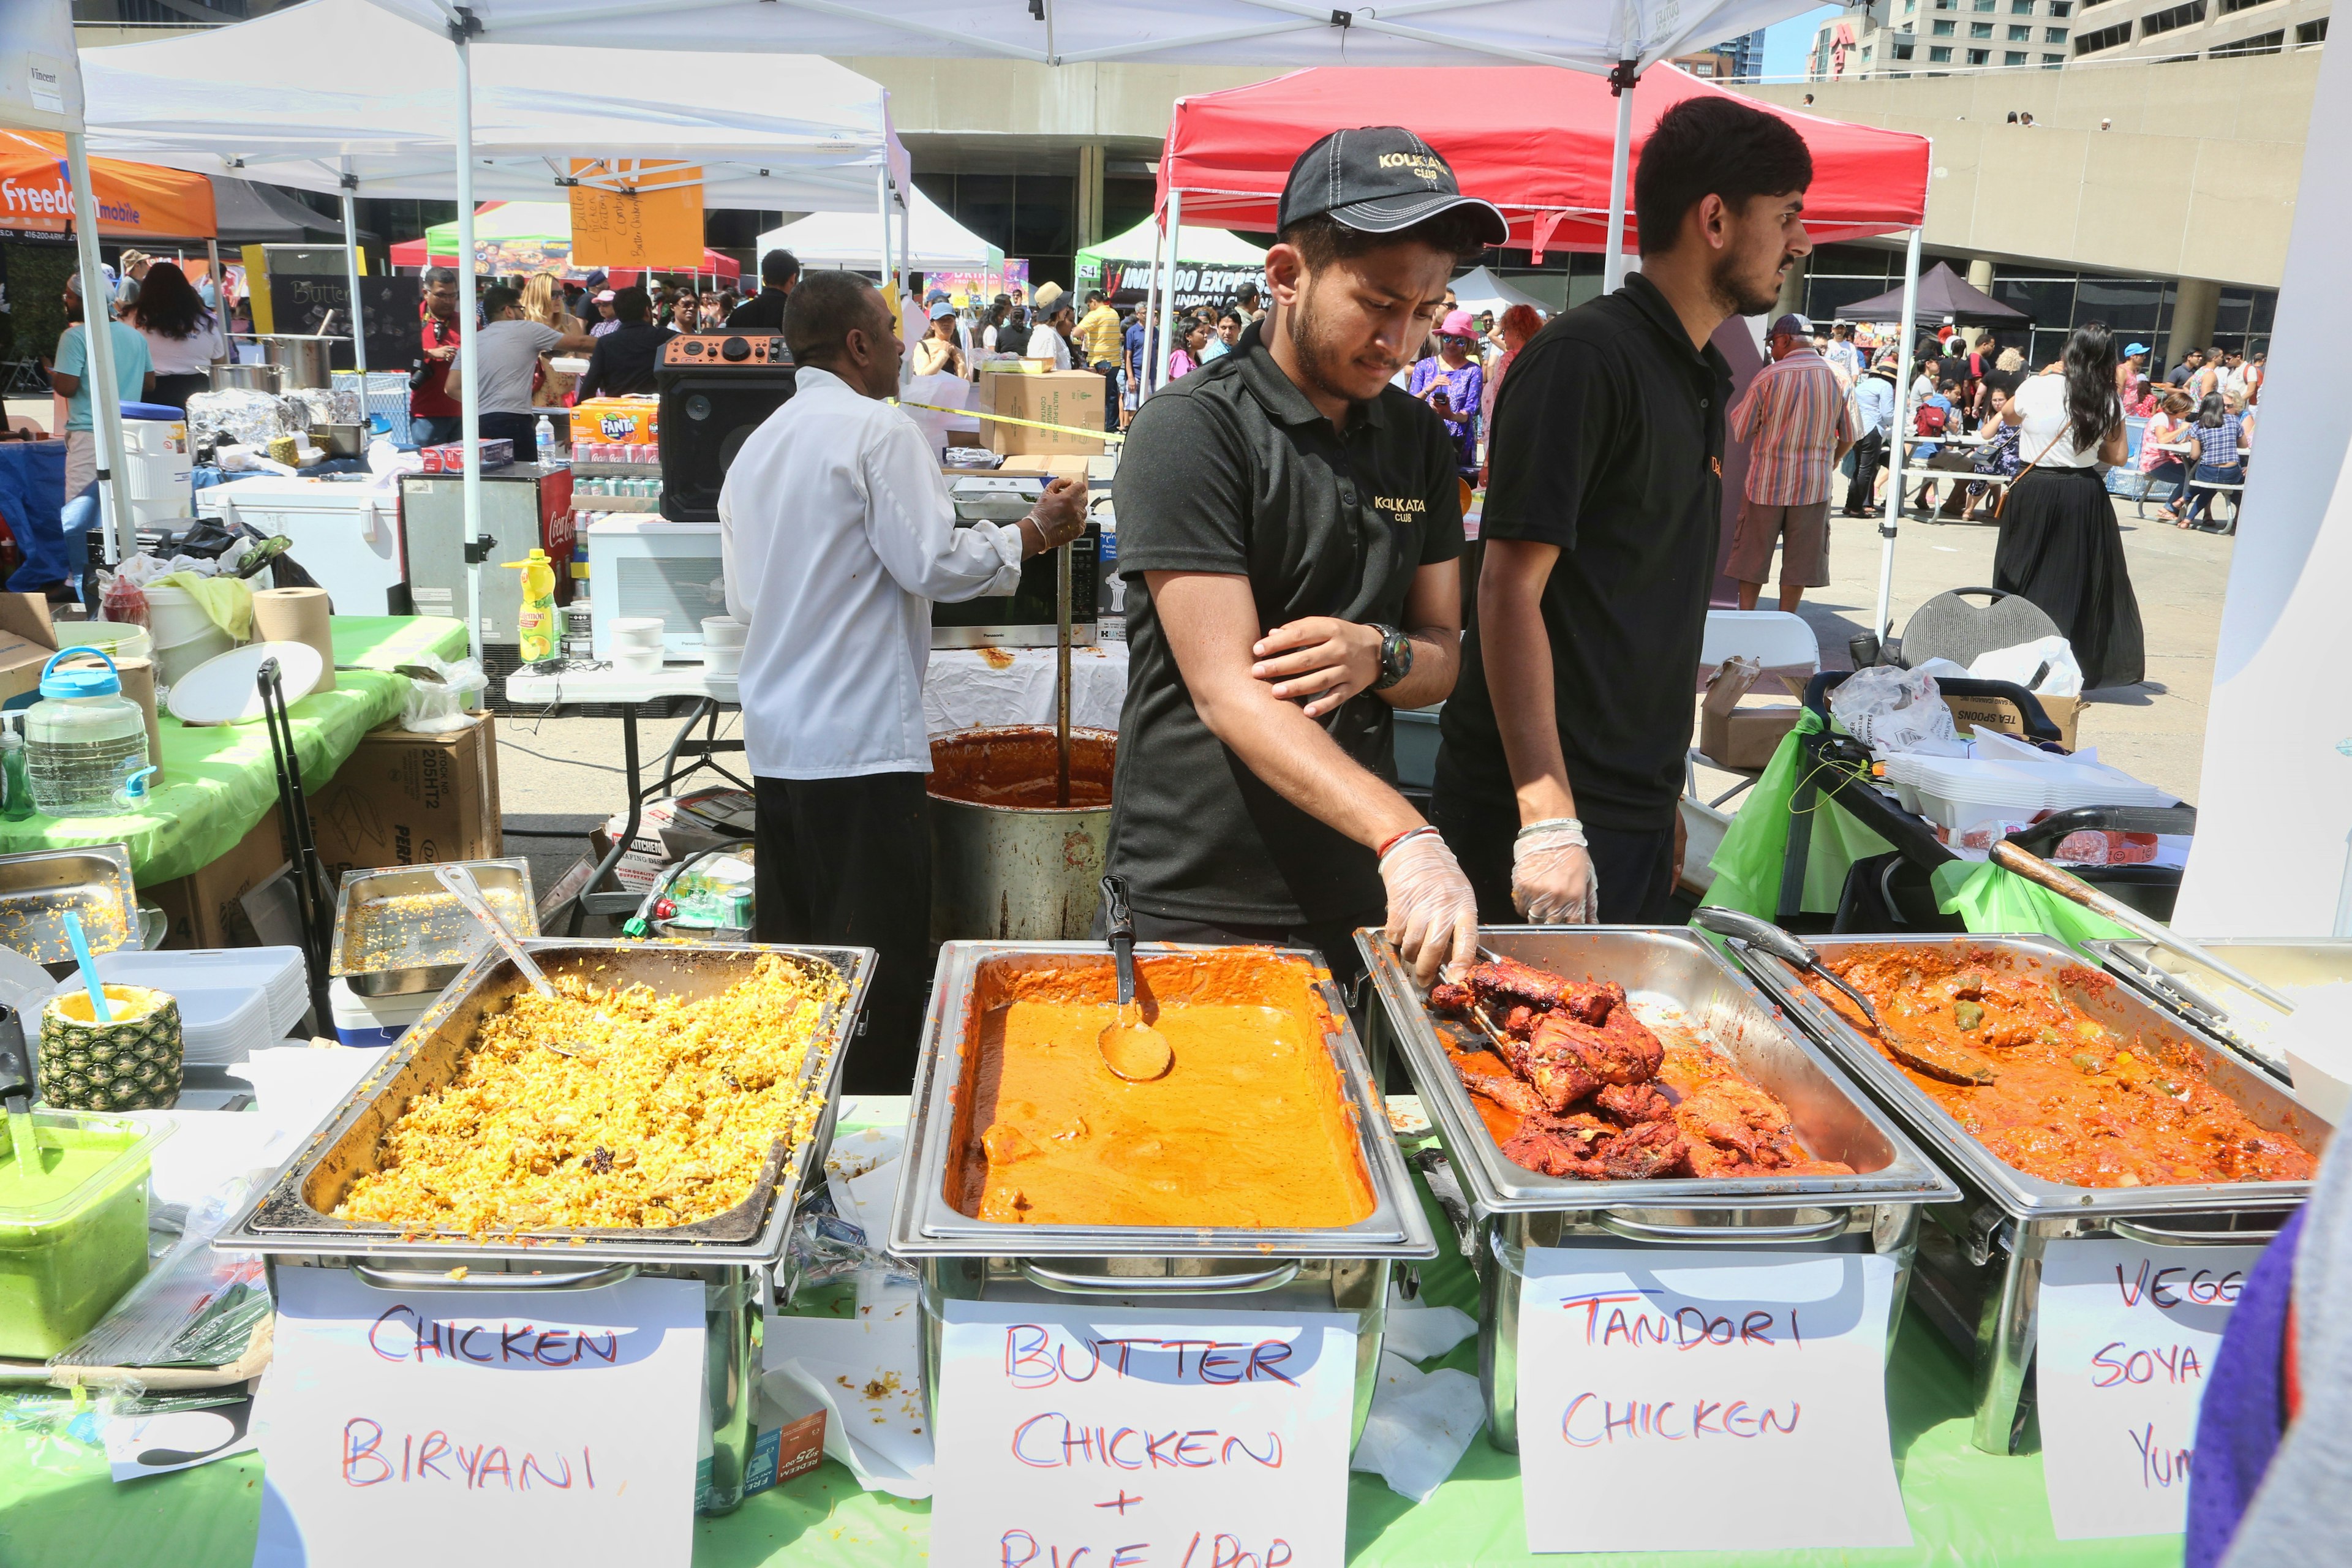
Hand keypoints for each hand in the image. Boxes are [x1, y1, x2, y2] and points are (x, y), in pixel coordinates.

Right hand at [428, 345, 456, 360]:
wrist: (433, 352)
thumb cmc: (438, 350)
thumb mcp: (443, 348)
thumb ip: (447, 348)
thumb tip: (452, 350)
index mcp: (446, 347)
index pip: (453, 347)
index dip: (456, 349)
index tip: (456, 350)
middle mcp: (446, 349)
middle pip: (453, 351)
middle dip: (455, 353)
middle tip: (455, 355)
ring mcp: (445, 353)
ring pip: (451, 356)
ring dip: (452, 357)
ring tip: (452, 358)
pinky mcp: (443, 356)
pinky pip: (448, 359)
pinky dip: (450, 360)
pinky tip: (450, 360)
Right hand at [1027, 476, 1088, 549]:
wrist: (1038, 532)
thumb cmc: (1040, 515)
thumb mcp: (1046, 493)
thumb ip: (1058, 483)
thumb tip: (1068, 481)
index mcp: (1068, 497)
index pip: (1081, 487)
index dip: (1076, 487)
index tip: (1073, 490)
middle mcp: (1076, 508)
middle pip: (1083, 498)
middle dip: (1076, 498)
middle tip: (1066, 503)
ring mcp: (1078, 520)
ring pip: (1083, 511)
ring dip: (1076, 510)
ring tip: (1064, 514)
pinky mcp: (1079, 530)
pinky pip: (1082, 522)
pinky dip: (1076, 522)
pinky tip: (1066, 522)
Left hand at [1250, 617, 1379, 717]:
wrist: (1378, 651)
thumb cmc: (1342, 636)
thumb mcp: (1325, 625)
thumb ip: (1299, 628)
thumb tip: (1271, 634)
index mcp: (1330, 629)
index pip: (1300, 635)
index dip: (1278, 643)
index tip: (1257, 649)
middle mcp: (1340, 649)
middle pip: (1307, 659)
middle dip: (1280, 666)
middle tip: (1257, 672)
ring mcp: (1347, 670)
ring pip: (1320, 680)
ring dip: (1297, 687)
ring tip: (1275, 692)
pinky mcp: (1353, 687)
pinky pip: (1337, 698)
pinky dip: (1323, 705)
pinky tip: (1306, 712)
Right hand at [1380, 832, 1480, 986]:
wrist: (1415, 846)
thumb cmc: (1441, 873)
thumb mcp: (1460, 893)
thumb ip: (1458, 921)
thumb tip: (1453, 956)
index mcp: (1464, 906)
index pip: (1468, 940)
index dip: (1462, 962)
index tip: (1456, 978)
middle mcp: (1444, 906)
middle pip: (1435, 948)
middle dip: (1426, 970)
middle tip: (1422, 980)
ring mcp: (1421, 904)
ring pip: (1412, 944)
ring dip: (1409, 955)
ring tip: (1409, 954)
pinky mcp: (1400, 902)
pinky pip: (1395, 932)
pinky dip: (1395, 939)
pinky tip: (1398, 934)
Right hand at [1513, 822, 1598, 923]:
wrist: (1550, 833)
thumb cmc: (1572, 853)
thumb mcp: (1588, 877)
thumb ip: (1590, 903)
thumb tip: (1593, 923)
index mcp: (1575, 897)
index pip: (1572, 925)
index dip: (1569, 926)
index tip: (1565, 923)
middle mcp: (1556, 898)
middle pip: (1551, 925)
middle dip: (1551, 922)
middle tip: (1551, 913)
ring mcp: (1537, 893)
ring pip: (1534, 918)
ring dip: (1537, 915)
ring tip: (1540, 904)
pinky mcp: (1522, 886)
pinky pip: (1520, 907)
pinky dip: (1524, 906)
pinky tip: (1530, 897)